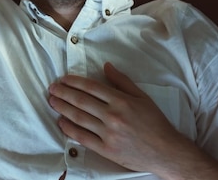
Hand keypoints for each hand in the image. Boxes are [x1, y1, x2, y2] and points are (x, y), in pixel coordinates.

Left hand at [48, 63, 199, 176]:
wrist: (166, 152)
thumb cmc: (155, 122)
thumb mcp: (142, 97)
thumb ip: (122, 81)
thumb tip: (106, 66)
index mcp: (121, 101)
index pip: (92, 87)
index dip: (74, 82)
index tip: (64, 79)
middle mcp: (113, 116)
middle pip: (81, 101)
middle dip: (64, 93)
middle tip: (52, 88)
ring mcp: (109, 134)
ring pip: (79, 118)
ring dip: (62, 108)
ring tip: (52, 101)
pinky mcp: (106, 150)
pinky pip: (83, 138)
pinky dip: (70, 129)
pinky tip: (61, 122)